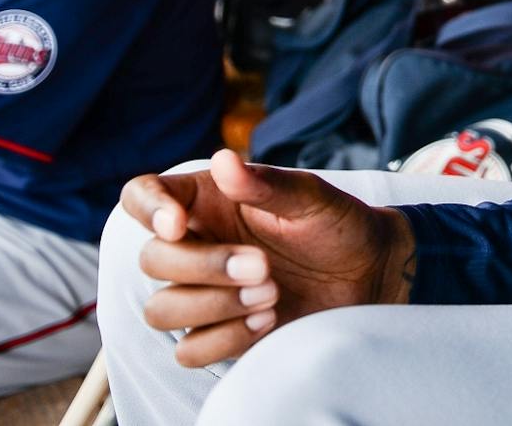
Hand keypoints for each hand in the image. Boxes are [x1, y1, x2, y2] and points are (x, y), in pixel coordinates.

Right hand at [121, 149, 412, 367]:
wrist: (369, 274)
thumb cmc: (337, 225)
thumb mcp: (311, 198)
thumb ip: (266, 184)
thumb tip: (223, 160)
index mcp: (207, 201)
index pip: (141, 197)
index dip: (147, 210)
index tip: (177, 225)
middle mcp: (196, 245)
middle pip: (151, 260)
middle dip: (205, 268)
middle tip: (264, 268)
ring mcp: (202, 292)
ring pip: (160, 310)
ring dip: (213, 306)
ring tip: (271, 295)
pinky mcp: (217, 333)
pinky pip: (188, 350)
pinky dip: (224, 339)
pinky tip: (267, 322)